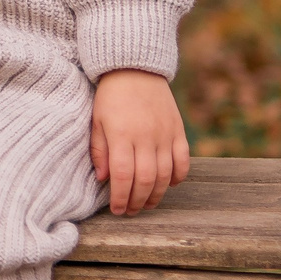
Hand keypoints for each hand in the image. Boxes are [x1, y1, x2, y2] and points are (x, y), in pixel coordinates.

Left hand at [91, 69, 190, 214]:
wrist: (135, 68)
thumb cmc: (111, 96)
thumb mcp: (97, 120)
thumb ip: (99, 150)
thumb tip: (104, 179)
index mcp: (122, 134)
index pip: (123, 175)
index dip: (120, 197)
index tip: (117, 210)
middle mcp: (146, 136)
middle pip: (146, 179)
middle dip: (138, 201)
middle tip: (130, 211)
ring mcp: (165, 133)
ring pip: (166, 174)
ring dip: (157, 194)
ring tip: (146, 204)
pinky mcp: (178, 130)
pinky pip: (183, 160)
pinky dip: (178, 176)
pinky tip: (169, 184)